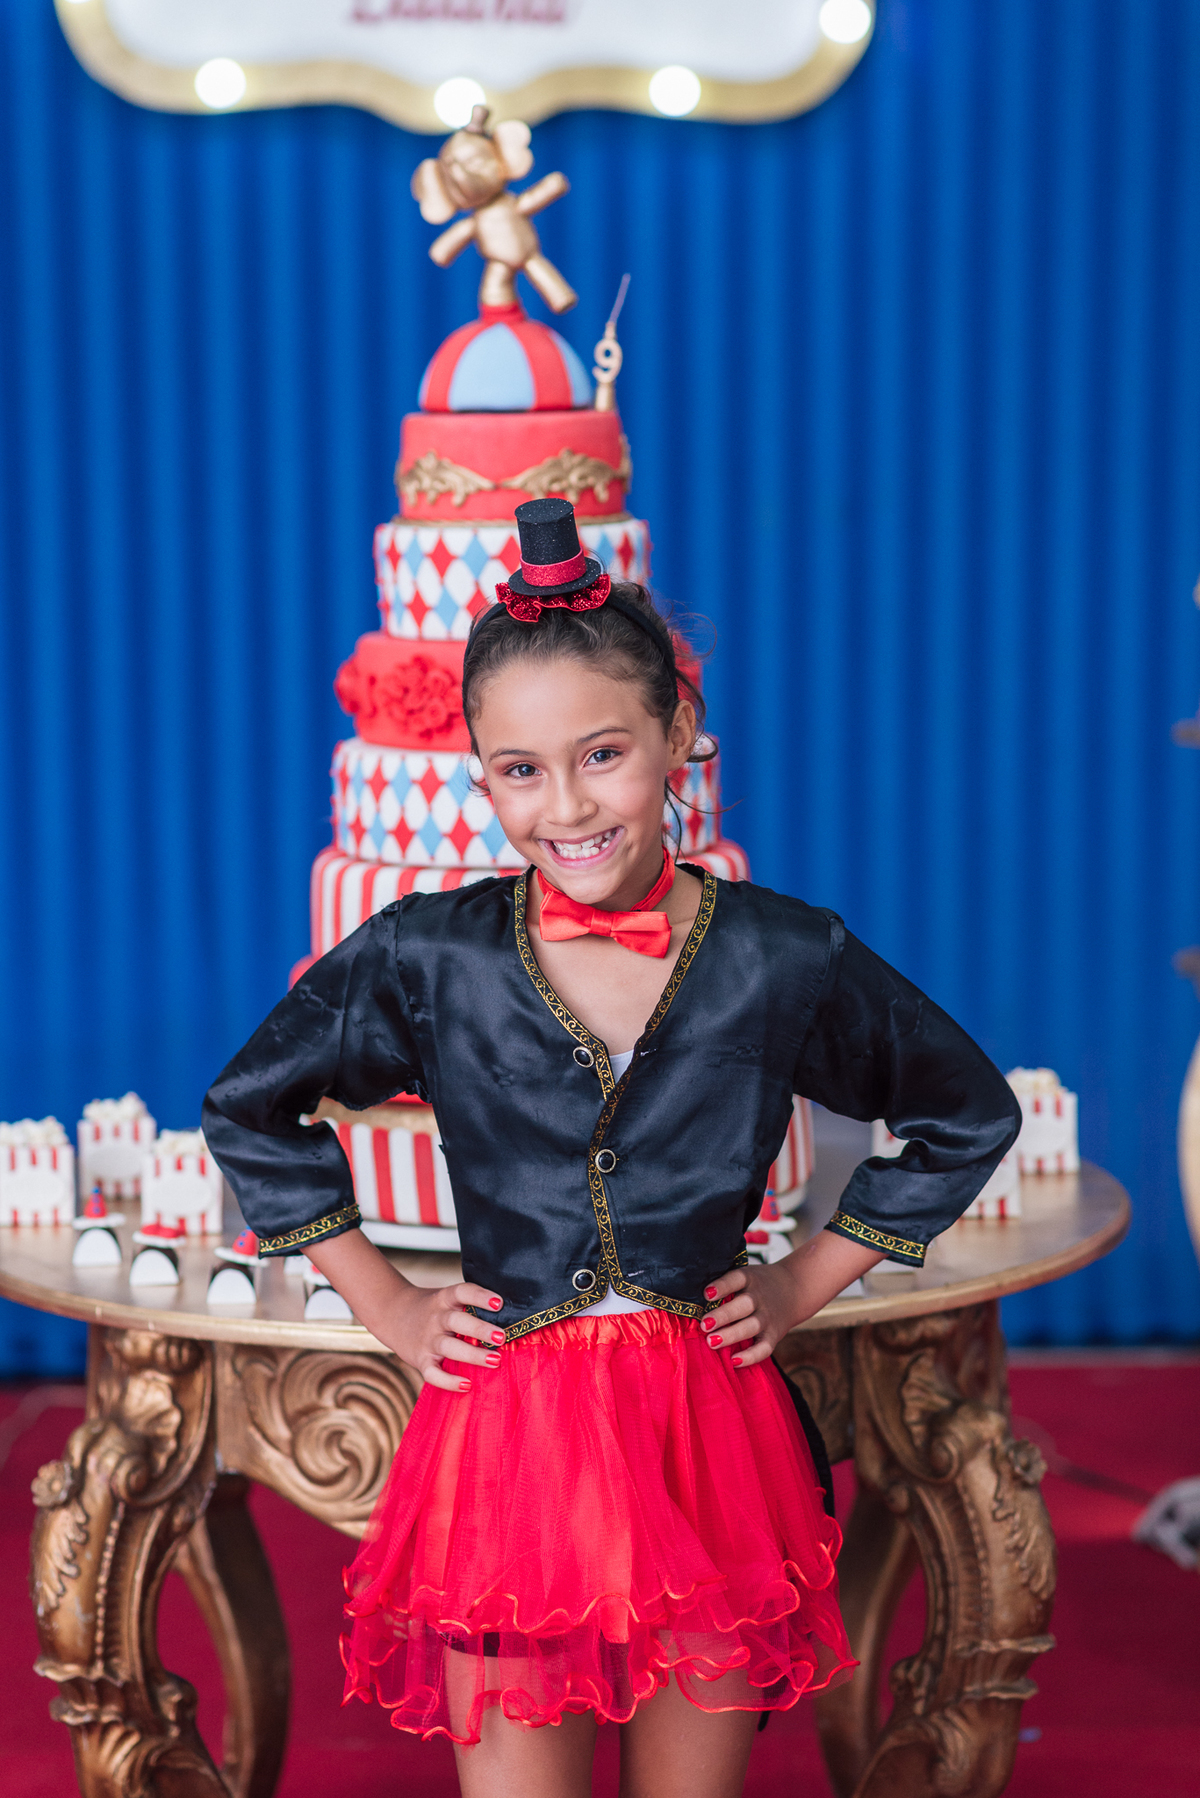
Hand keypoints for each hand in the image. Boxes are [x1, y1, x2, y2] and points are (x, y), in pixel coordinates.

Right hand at [303, 1229, 505, 1395]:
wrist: (392, 1313)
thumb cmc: (433, 1309)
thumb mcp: (446, 1299)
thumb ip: (469, 1306)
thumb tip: (511, 1316)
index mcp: (444, 1299)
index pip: (462, 1292)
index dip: (480, 1296)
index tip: (499, 1303)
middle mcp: (435, 1318)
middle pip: (456, 1321)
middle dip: (479, 1329)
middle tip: (501, 1337)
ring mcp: (427, 1340)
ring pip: (449, 1347)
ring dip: (472, 1355)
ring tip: (495, 1360)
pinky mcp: (420, 1360)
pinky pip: (433, 1373)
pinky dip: (448, 1381)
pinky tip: (467, 1385)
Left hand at [702, 1230, 886, 1365]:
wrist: (795, 1288)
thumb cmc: (758, 1284)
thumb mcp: (747, 1275)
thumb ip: (727, 1285)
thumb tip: (693, 1299)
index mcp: (750, 1279)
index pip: (736, 1279)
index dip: (722, 1286)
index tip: (706, 1294)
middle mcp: (760, 1297)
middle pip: (744, 1305)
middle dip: (724, 1315)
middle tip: (705, 1325)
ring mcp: (768, 1317)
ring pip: (751, 1326)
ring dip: (731, 1335)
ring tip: (712, 1342)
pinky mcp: (774, 1334)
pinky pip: (764, 1348)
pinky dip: (750, 1357)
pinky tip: (733, 1362)